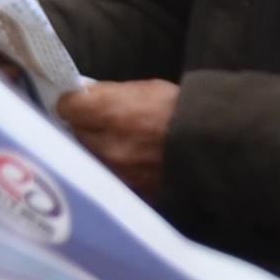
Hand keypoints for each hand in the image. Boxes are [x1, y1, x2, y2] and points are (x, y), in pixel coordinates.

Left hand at [55, 79, 174, 196]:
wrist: (212, 143)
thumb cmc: (180, 109)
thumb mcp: (144, 88)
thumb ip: (109, 94)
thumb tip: (85, 96)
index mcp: (109, 112)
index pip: (67, 107)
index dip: (73, 103)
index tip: (81, 103)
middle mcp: (107, 145)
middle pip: (77, 134)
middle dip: (86, 128)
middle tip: (103, 124)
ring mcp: (117, 172)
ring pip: (92, 158)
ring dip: (98, 150)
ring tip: (120, 144)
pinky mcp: (130, 190)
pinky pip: (111, 177)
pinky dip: (116, 170)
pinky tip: (131, 162)